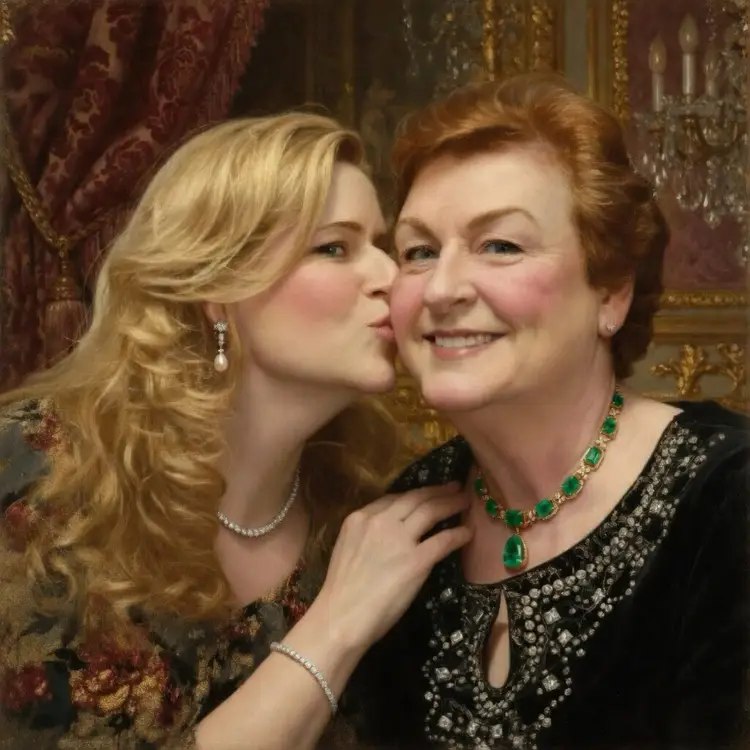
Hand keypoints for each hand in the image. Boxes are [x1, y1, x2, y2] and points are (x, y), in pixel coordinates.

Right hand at [315, 482, 470, 648]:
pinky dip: (458, 534)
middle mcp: (381, 521)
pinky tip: (467, 533)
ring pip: (431, 511)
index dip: (416, 494)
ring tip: (465, 500)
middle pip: (416, 498)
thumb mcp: (347, 548)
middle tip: (455, 487)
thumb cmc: (340, 592)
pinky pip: (443, 540)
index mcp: (360, 518)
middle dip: (438, 491)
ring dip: (451, 503)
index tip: (428, 493)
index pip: (394, 498)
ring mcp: (399, 540)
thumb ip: (367, 534)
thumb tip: (391, 534)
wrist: (341, 617)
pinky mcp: (416, 561)